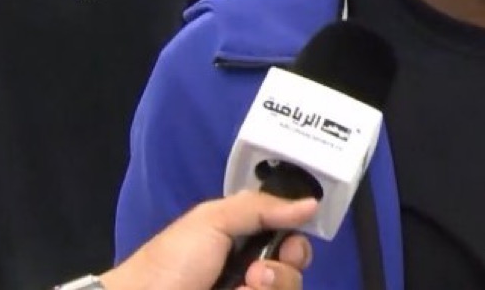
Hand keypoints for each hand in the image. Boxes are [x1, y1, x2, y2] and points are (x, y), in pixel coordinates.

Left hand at [100, 192, 316, 289]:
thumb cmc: (172, 260)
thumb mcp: (213, 220)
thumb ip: (261, 207)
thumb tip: (312, 203)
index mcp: (243, 242)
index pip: (289, 242)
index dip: (297, 243)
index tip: (291, 243)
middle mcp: (250, 273)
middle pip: (294, 272)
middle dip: (287, 269)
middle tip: (260, 271)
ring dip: (274, 287)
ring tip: (245, 287)